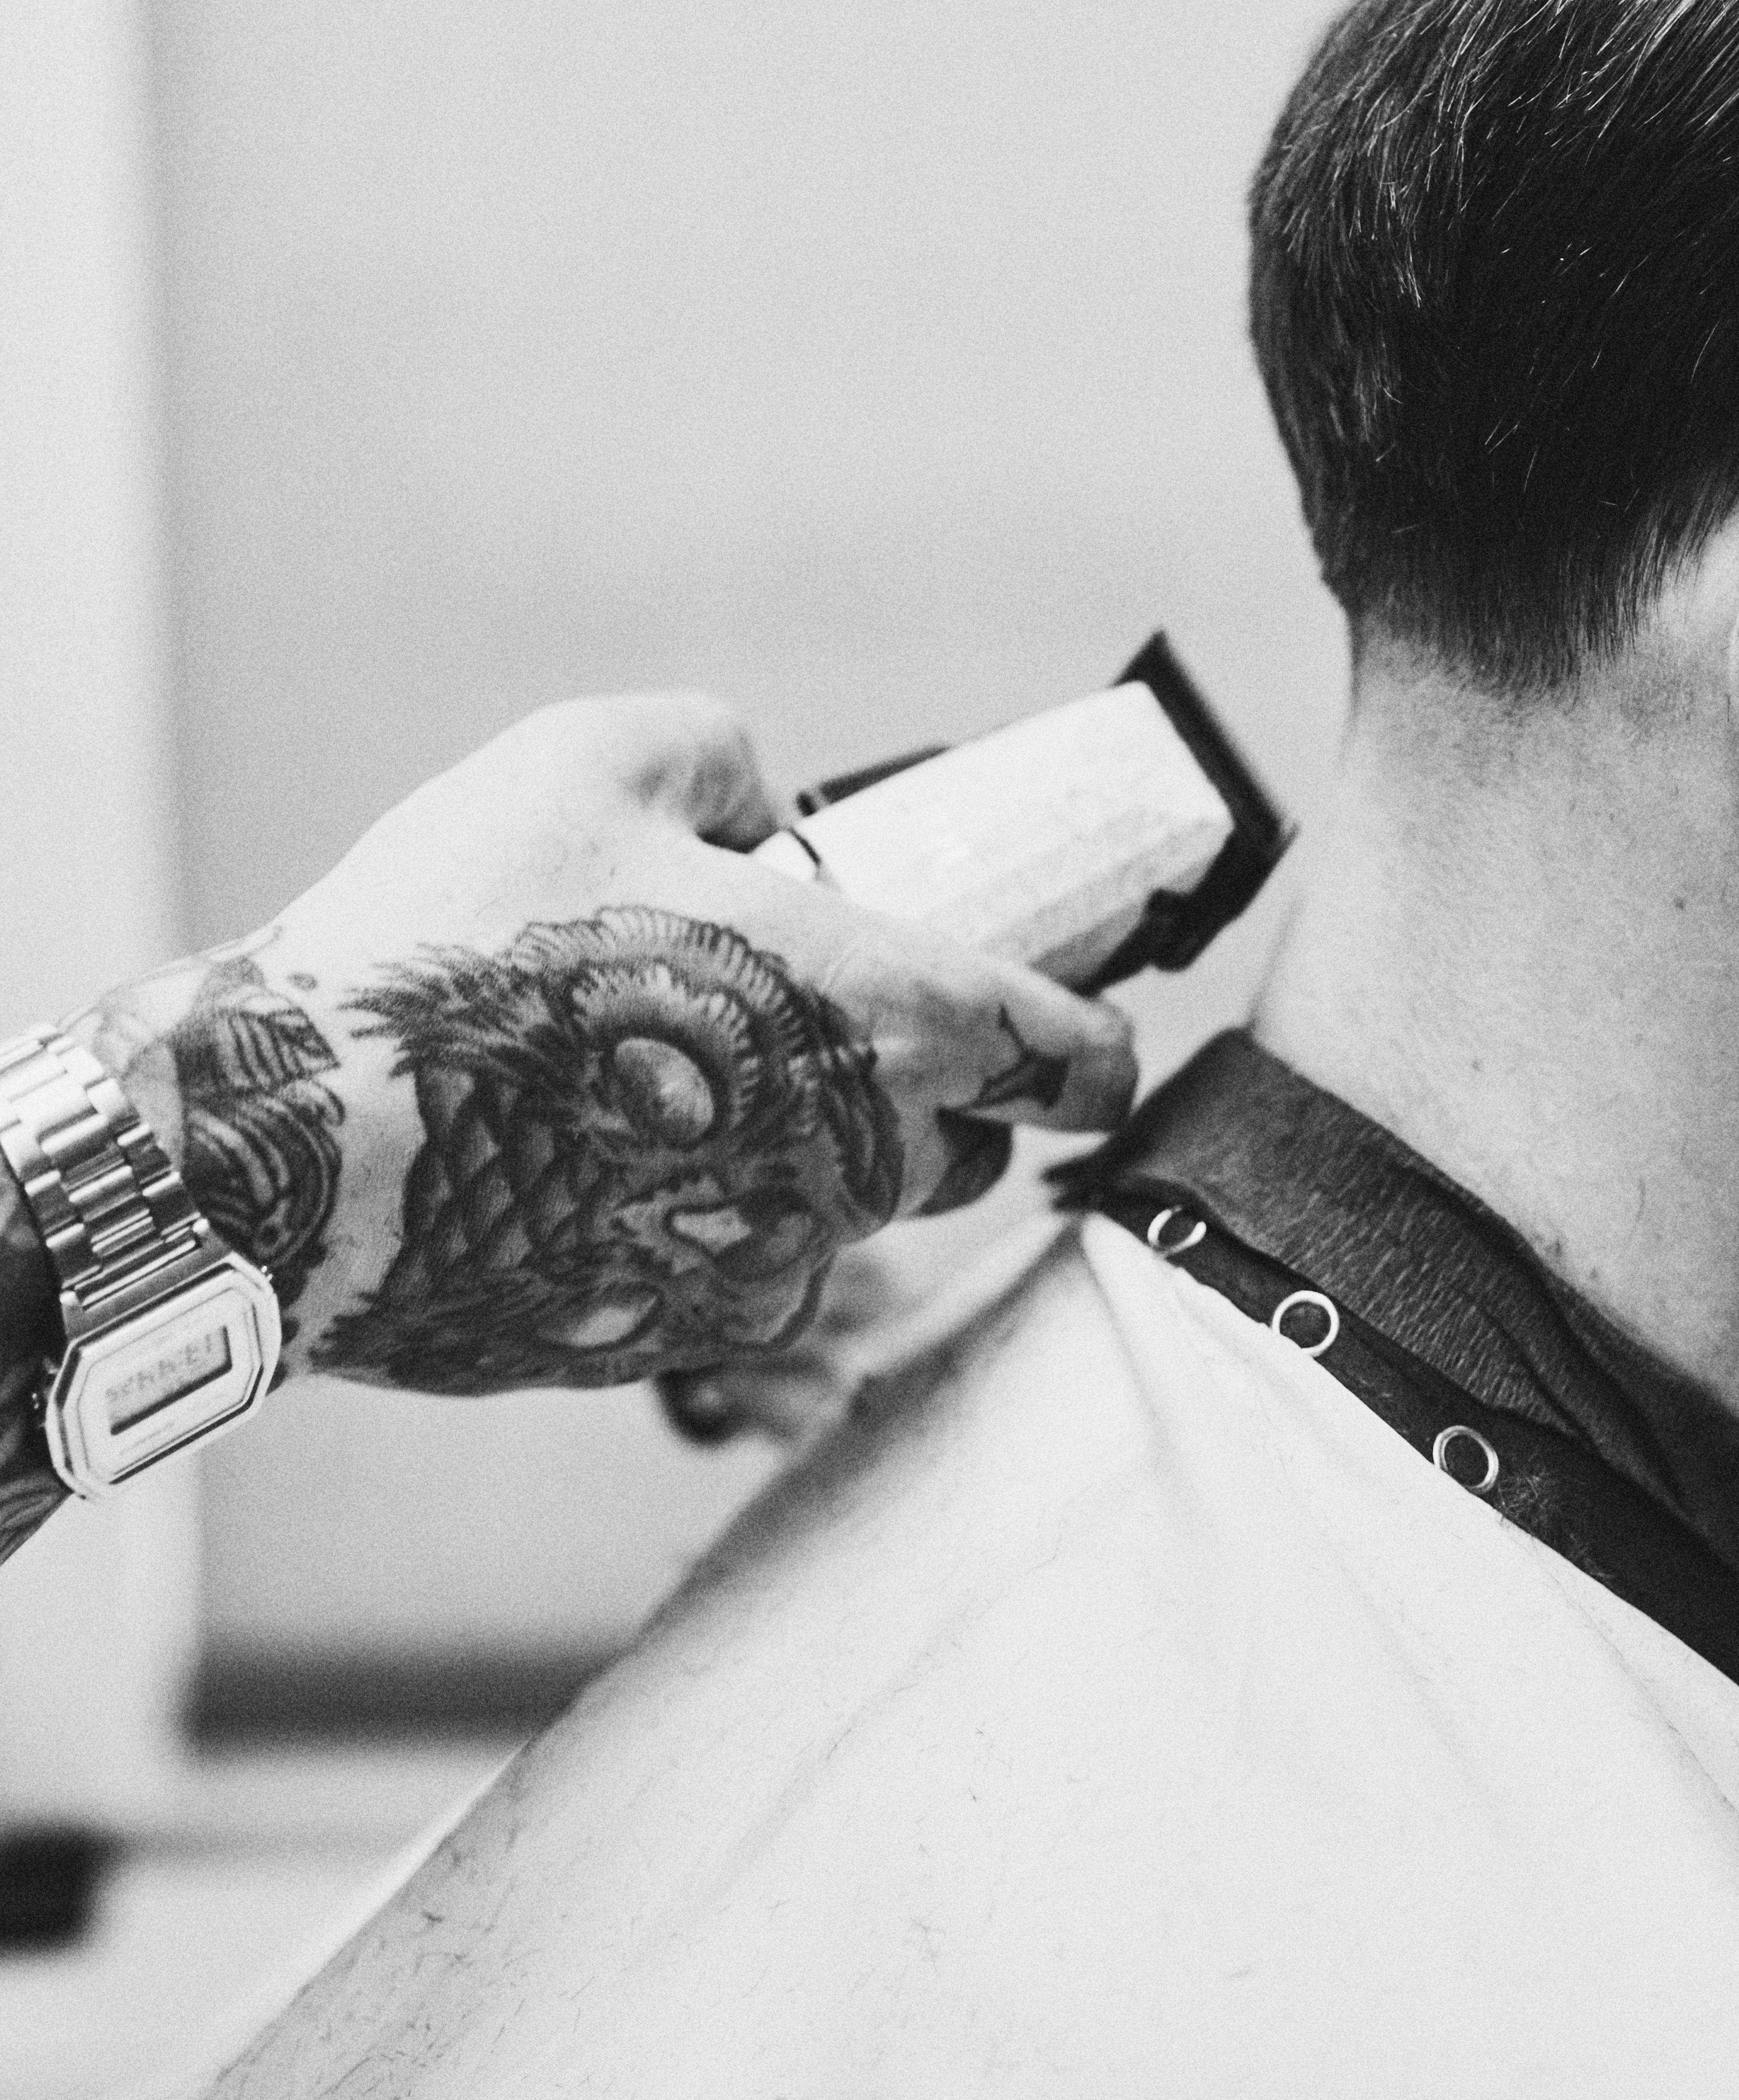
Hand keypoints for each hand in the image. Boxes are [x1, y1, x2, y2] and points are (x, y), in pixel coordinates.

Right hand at [62, 694, 1137, 1404]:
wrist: (289, 1138)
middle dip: (919, 1097)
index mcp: (879, 1014)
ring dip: (791, 1162)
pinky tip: (573, 1163)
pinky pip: (717, 1279)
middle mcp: (849, 1165)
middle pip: (960, 1152)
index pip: (1075, 1062)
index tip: (1072, 1042)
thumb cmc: (455, 933)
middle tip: (800, 1023)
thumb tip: (757, 813)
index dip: (1088, 1047)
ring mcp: (756, 1274)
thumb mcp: (591, 757)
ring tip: (654, 1088)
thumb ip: (718, 756)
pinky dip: (680, 1225)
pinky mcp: (659, 1343)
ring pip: (836, 1222)